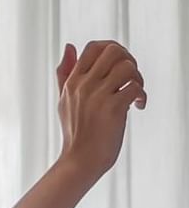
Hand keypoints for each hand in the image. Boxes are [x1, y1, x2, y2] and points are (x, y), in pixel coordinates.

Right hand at [55, 41, 145, 183]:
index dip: (111, 50)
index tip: (117, 66)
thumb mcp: (64, 101)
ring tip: (134, 92)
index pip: (93, 47)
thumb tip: (69, 46)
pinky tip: (138, 106)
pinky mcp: (113, 109)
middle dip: (128, 59)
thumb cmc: (76, 133)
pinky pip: (135, 88)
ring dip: (138, 77)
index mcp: (72, 82)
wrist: (80, 161)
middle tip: (129, 77)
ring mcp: (97, 97)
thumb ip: (65, 74)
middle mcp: (84, 86)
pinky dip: (142, 96)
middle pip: (113, 50)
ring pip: (127, 66)